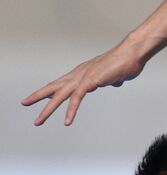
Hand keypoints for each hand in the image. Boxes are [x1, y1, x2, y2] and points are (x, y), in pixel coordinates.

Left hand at [22, 42, 144, 125]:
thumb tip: (115, 83)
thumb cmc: (128, 62)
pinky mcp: (90, 82)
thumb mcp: (117, 75)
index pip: (61, 82)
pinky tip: (67, 122)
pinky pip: (77, 99)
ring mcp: (83, 78)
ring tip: (38, 121)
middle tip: (24, 103)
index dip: (49, 90)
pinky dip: (71, 111)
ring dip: (47, 110)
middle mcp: (79, 74)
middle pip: (54, 87)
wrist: (132, 53)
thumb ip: (113, 80)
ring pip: (60, 96)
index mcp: (83, 72)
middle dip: (38, 97)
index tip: (39, 96)